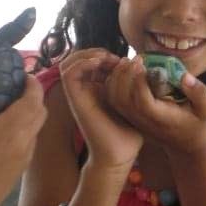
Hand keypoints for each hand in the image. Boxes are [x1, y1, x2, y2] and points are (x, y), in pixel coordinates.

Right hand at [0, 75, 46, 205]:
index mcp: (8, 131)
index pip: (33, 102)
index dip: (33, 85)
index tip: (24, 76)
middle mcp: (23, 143)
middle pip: (41, 113)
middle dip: (34, 97)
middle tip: (15, 89)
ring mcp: (24, 157)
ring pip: (38, 128)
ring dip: (32, 113)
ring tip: (10, 106)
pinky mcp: (21, 168)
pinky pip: (31, 142)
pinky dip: (27, 129)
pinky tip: (7, 130)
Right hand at [59, 49, 143, 167]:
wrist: (120, 153)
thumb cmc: (129, 130)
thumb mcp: (133, 100)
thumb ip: (132, 82)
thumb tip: (137, 61)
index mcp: (97, 89)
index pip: (92, 61)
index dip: (106, 54)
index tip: (124, 60)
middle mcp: (85, 90)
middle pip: (79, 58)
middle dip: (96, 52)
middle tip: (114, 58)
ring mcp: (78, 94)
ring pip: (69, 62)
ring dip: (87, 54)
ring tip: (105, 58)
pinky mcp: (75, 99)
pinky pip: (69, 73)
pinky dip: (82, 63)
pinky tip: (99, 64)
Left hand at [104, 56, 205, 155]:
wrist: (185, 143)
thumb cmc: (197, 122)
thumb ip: (199, 93)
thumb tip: (184, 75)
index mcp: (160, 118)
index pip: (142, 101)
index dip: (138, 81)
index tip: (143, 63)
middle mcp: (142, 120)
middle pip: (123, 98)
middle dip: (125, 75)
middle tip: (136, 58)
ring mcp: (133, 119)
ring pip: (114, 98)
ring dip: (117, 77)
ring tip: (128, 61)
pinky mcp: (129, 116)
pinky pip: (113, 99)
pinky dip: (113, 83)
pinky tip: (124, 70)